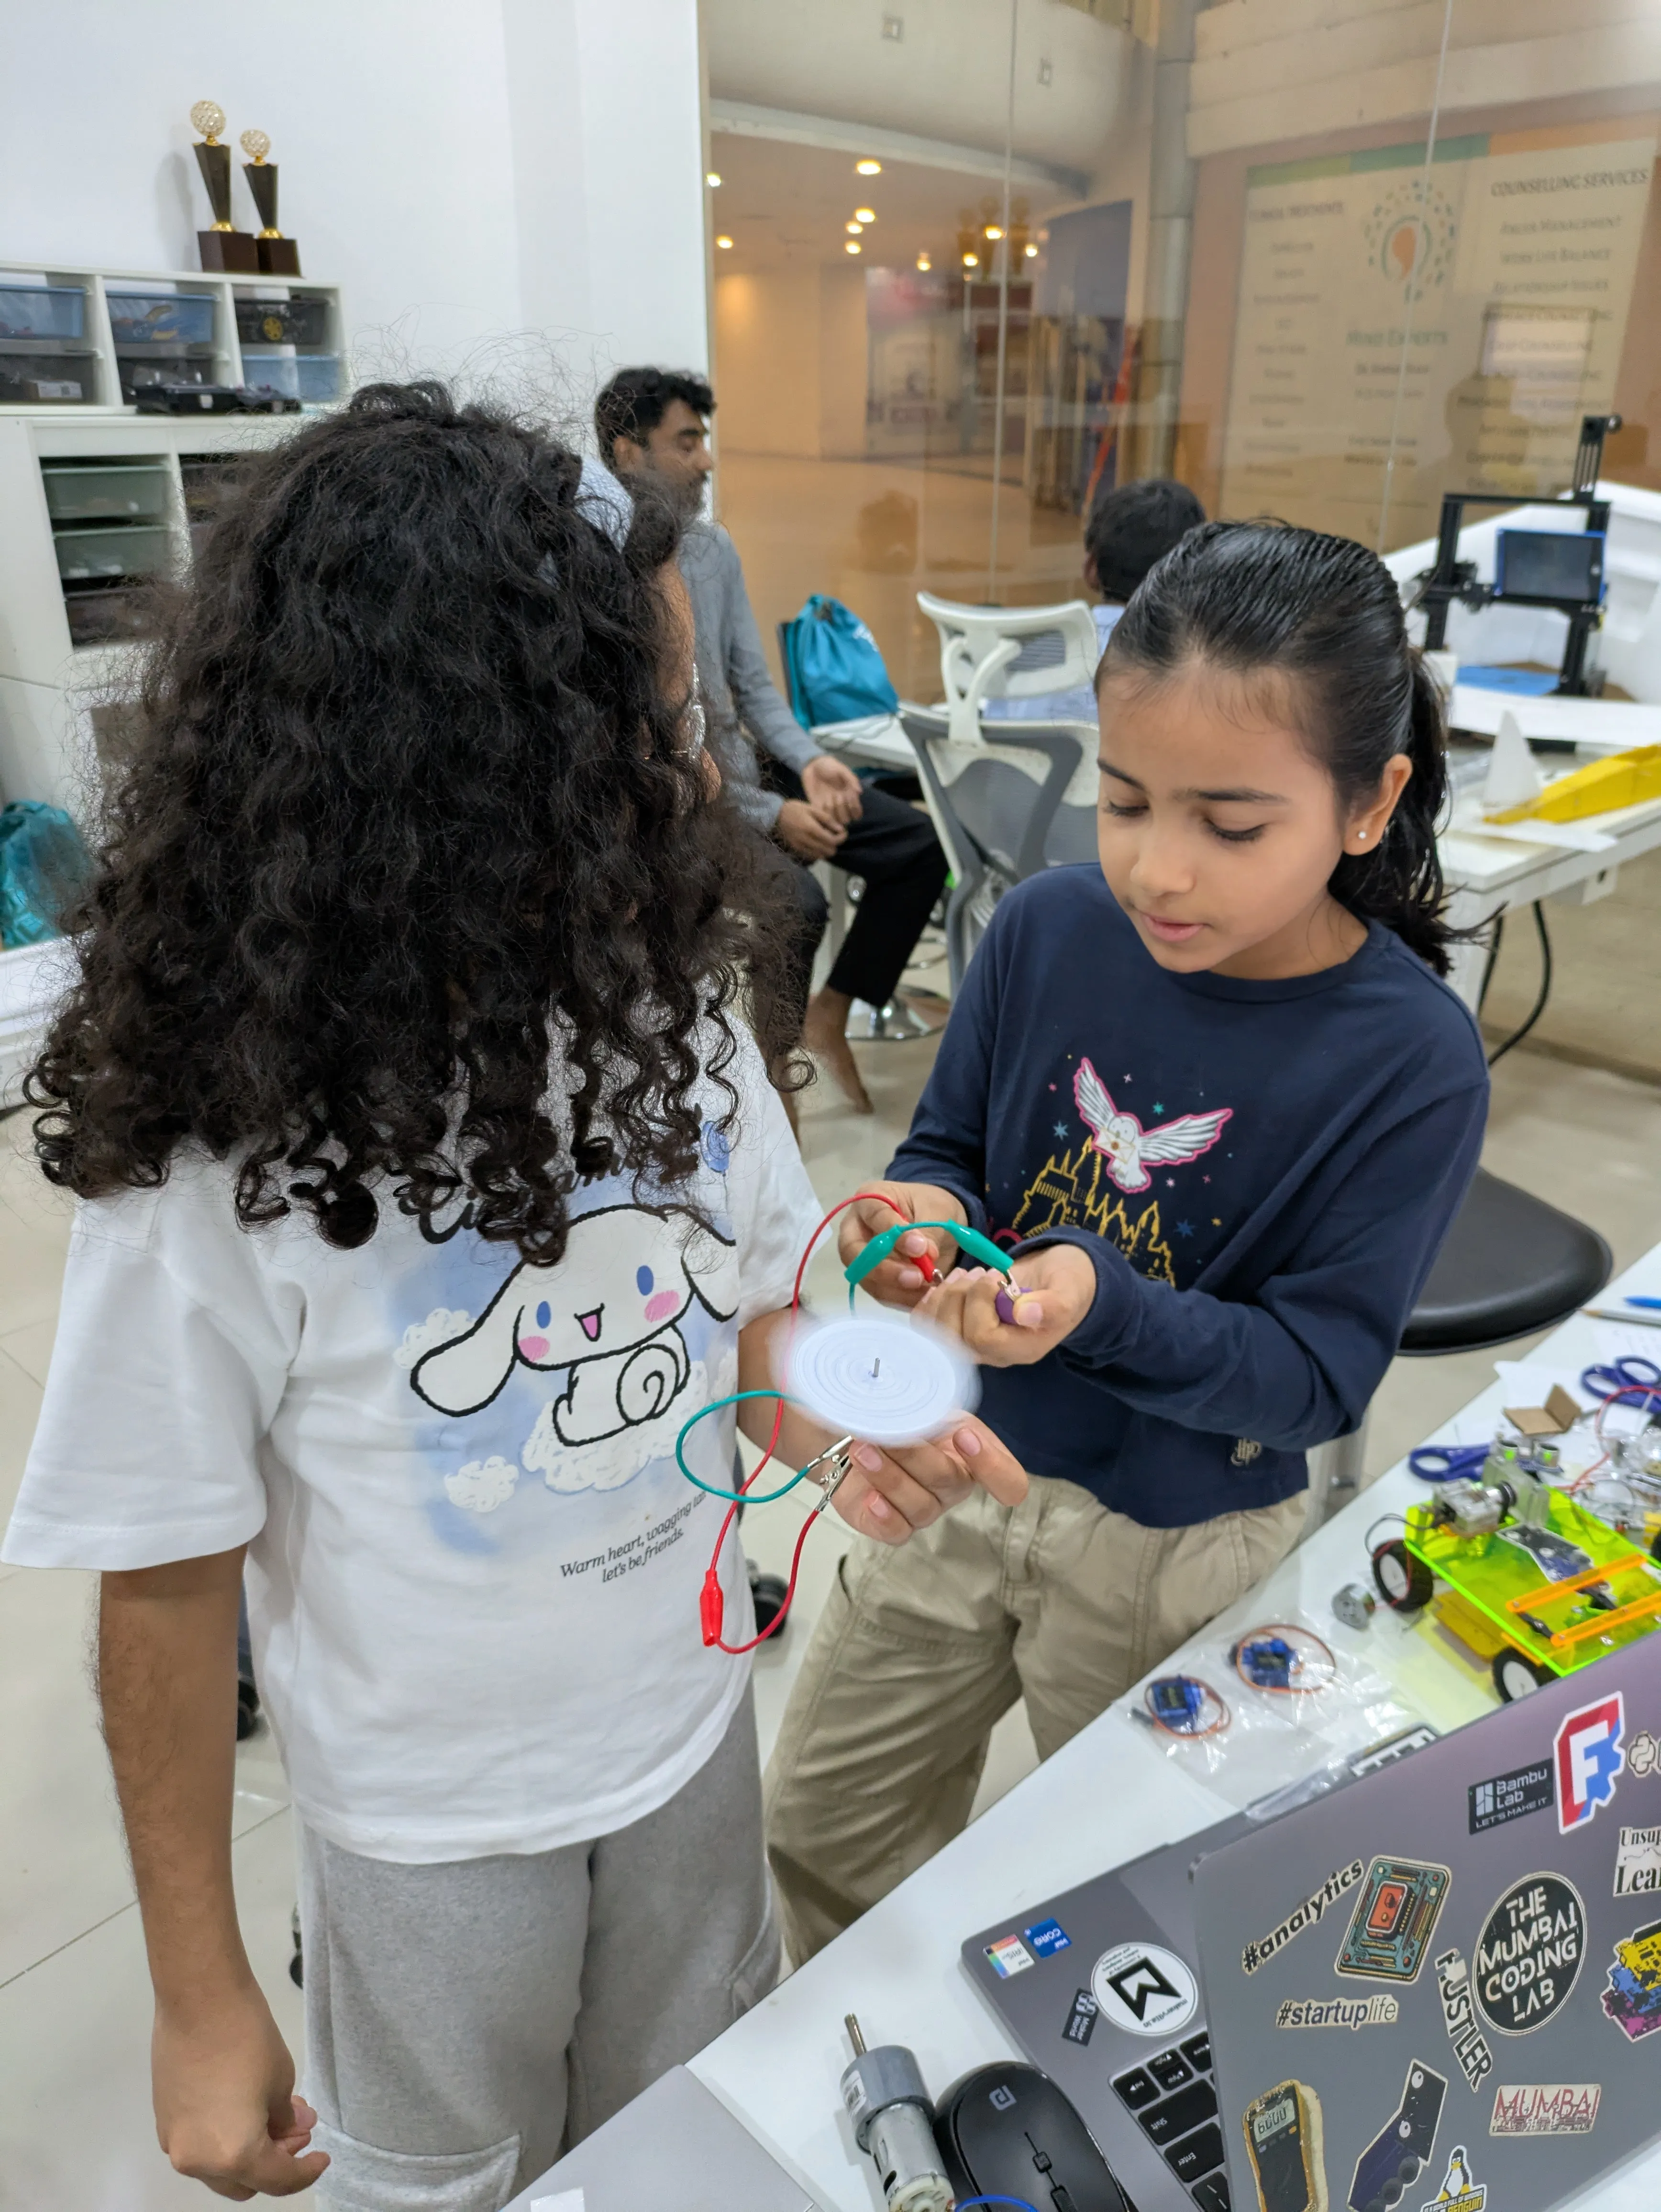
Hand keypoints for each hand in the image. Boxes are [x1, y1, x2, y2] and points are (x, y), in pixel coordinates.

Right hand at [154, 1984, 328, 2199]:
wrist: (198, 2001)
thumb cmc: (248, 2038)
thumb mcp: (280, 2080)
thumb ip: (286, 2119)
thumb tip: (293, 2131)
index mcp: (232, 2156)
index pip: (276, 2180)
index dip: (304, 2173)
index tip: (321, 2158)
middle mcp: (197, 2161)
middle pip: (244, 2183)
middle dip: (274, 2164)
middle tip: (298, 2131)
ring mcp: (174, 2143)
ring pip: (219, 2169)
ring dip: (248, 2153)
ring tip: (275, 2115)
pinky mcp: (164, 2121)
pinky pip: (200, 2146)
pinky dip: (224, 2140)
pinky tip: (243, 2109)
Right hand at [776, 797, 846, 861]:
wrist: (775, 815)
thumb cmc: (795, 809)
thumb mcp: (812, 809)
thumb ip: (827, 819)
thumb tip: (840, 829)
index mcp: (812, 829)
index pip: (833, 841)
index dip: (841, 838)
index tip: (843, 832)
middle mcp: (807, 841)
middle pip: (829, 851)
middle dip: (834, 844)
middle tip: (833, 834)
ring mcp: (801, 847)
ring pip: (821, 856)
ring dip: (826, 849)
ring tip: (824, 839)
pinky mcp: (796, 850)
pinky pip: (812, 856)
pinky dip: (818, 852)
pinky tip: (816, 843)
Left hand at [801, 754, 863, 825]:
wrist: (812, 765)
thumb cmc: (829, 766)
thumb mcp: (842, 770)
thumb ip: (851, 780)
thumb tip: (860, 792)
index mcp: (849, 796)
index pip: (856, 811)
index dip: (855, 810)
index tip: (850, 801)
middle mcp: (841, 804)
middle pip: (846, 819)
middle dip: (843, 811)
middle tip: (838, 797)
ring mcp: (829, 807)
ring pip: (834, 819)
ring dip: (832, 811)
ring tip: (828, 799)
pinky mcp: (818, 807)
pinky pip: (821, 817)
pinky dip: (822, 812)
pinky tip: (820, 802)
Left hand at [831, 1415, 1026, 1544]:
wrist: (851, 1429)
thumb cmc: (895, 1413)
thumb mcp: (920, 1398)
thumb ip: (933, 1400)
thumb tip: (927, 1395)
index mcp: (973, 1454)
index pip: (1008, 1479)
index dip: (994, 1467)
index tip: (963, 1436)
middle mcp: (952, 1487)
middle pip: (948, 1482)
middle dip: (914, 1454)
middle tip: (885, 1433)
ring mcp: (924, 1509)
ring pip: (919, 1505)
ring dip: (888, 1476)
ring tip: (861, 1449)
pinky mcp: (892, 1525)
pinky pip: (898, 1532)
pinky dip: (884, 1517)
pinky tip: (870, 1498)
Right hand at [837, 1180, 967, 1307]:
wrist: (936, 1222)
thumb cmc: (930, 1207)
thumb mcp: (934, 1210)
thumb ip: (927, 1230)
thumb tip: (925, 1255)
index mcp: (868, 1200)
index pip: (872, 1216)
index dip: (892, 1232)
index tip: (920, 1247)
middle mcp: (855, 1229)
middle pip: (855, 1253)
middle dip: (885, 1269)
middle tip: (917, 1277)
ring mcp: (860, 1257)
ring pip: (865, 1278)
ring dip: (896, 1288)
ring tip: (927, 1289)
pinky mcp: (871, 1278)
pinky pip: (880, 1293)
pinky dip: (901, 1299)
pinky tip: (923, 1297)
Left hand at [918, 1244, 1096, 1366]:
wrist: (1056, 1282)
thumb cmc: (1065, 1285)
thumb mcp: (1068, 1291)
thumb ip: (1052, 1306)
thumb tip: (1024, 1313)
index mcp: (1020, 1349)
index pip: (981, 1337)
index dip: (979, 1302)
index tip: (995, 1277)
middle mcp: (993, 1354)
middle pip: (952, 1339)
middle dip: (956, 1297)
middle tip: (978, 1273)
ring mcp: (974, 1344)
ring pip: (935, 1332)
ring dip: (943, 1296)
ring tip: (966, 1274)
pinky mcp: (960, 1330)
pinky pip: (928, 1326)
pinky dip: (930, 1301)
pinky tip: (944, 1284)